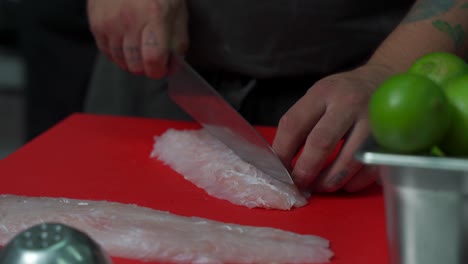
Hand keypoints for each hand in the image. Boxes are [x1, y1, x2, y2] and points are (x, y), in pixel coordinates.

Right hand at [87, 0, 187, 78]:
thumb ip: (178, 42)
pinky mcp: (96, 23)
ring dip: (131, 61)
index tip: (161, 69)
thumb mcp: (178, 12)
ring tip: (138, 47)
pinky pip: (106, 51)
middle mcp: (130, 20)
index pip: (153, 58)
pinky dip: (117, 53)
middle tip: (151, 58)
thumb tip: (171, 68)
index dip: (158, 70)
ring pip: (120, 60)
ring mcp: (110, 22)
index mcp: (155, 15)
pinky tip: (125, 42)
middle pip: (135, 65)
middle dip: (146, 68)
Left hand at [272, 64, 393, 192]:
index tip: (279, 171)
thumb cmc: (342, 95)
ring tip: (319, 187)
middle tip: (299, 185)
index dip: (282, 152)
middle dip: (305, 171)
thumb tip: (283, 162)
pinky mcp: (389, 137)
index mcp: (322, 93)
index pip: (294, 124)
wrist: (383, 80)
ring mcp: (372, 120)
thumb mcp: (318, 97)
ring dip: (329, 181)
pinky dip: (354, 182)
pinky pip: (370, 168)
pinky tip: (344, 184)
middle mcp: (348, 103)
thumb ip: (301, 124)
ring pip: (347, 160)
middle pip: (320, 143)